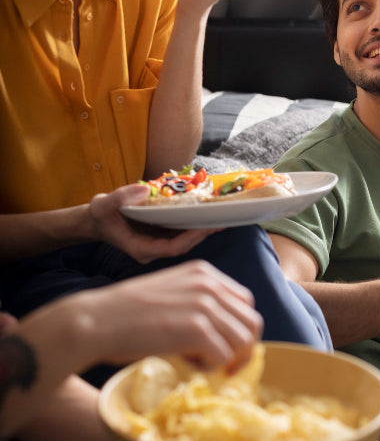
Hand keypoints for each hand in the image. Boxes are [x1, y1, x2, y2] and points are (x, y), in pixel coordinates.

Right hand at [72, 260, 261, 371]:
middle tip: (221, 365)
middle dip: (242, 348)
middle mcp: (209, 285)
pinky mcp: (196, 329)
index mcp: (204, 273)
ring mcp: (204, 305)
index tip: (225, 347)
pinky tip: (188, 363)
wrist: (96, 321)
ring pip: (244, 342)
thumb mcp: (171, 293)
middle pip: (251, 322)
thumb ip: (198, 304)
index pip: (245, 303)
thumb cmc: (126, 314)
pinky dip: (210, 368)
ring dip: (226, 360)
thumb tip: (224, 333)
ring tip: (198, 362)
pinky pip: (224, 357)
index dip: (239, 328)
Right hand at [88, 184, 215, 263]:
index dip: (191, 237)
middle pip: (184, 245)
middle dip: (203, 232)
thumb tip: (145, 189)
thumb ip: (121, 197)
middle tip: (223, 218)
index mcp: (141, 248)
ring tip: (222, 215)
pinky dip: (194, 223)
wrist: (95, 221)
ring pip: (185, 240)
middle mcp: (153, 250)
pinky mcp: (161, 237)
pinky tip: (207, 213)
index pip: (173, 248)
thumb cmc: (99, 215)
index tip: (206, 224)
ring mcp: (158, 245)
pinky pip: (181, 232)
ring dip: (203, 228)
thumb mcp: (103, 204)